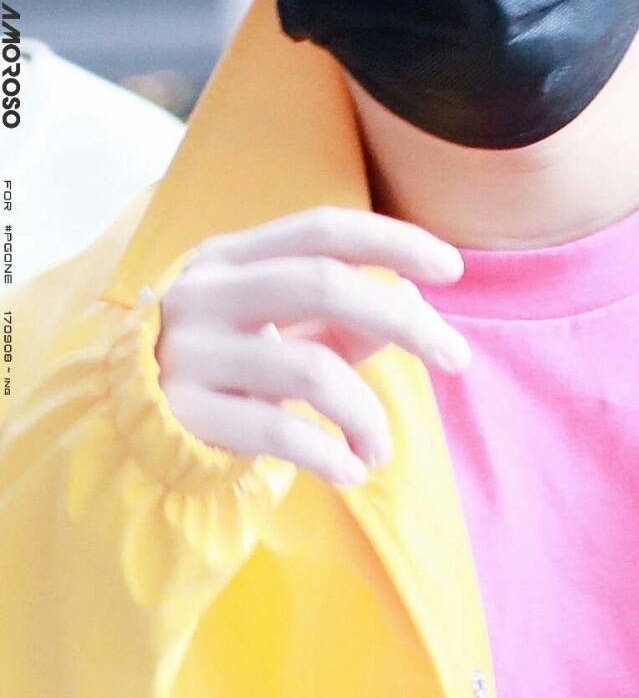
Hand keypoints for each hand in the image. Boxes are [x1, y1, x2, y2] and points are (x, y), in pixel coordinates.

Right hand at [154, 205, 469, 486]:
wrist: (121, 430)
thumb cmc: (223, 368)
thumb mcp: (279, 330)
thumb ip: (344, 318)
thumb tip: (412, 303)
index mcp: (231, 256)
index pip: (323, 228)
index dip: (393, 240)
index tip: (454, 267)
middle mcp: (206, 293)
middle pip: (323, 283)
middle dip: (403, 321)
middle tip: (458, 357)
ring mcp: (190, 353)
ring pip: (309, 367)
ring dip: (367, 412)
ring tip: (382, 448)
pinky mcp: (183, 415)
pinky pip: (277, 429)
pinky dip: (328, 451)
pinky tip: (351, 469)